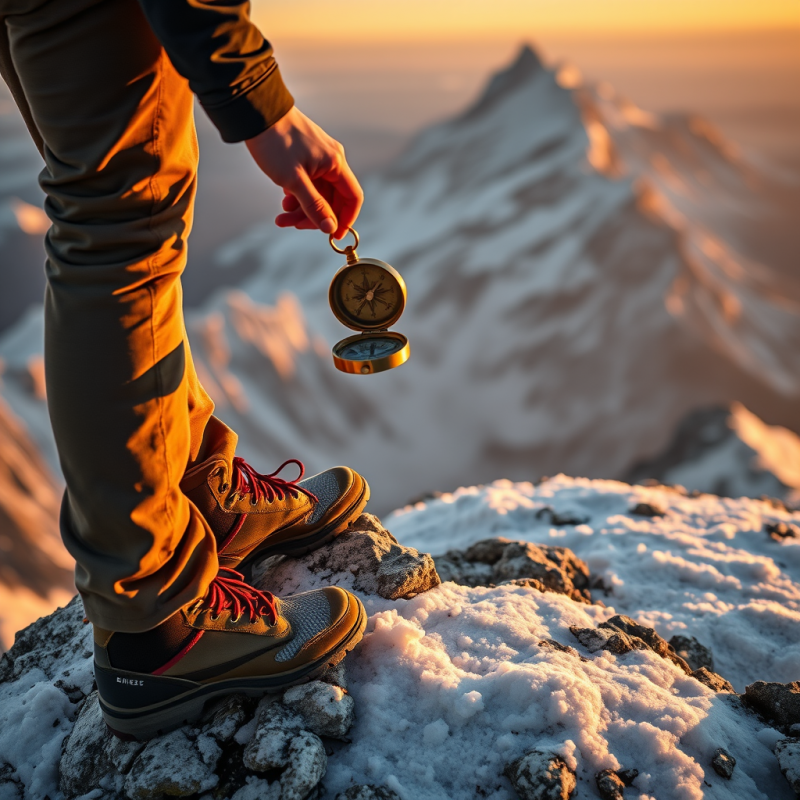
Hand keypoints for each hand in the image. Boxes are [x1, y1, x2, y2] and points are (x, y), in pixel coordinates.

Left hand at [245, 106, 362, 238]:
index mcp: (335, 163)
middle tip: (293, 225)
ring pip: (318, 193)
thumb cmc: (275, 143)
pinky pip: (309, 183)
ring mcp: (319, 158)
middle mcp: (332, 160)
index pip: (353, 198)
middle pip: (333, 199)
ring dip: (302, 208)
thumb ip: (314, 206)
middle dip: (314, 215)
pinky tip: (284, 199)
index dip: (346, 219)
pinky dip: (298, 195)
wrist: (256, 112)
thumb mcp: (293, 180)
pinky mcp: (306, 157)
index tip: (332, 235)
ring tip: (282, 215)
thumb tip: (330, 228)